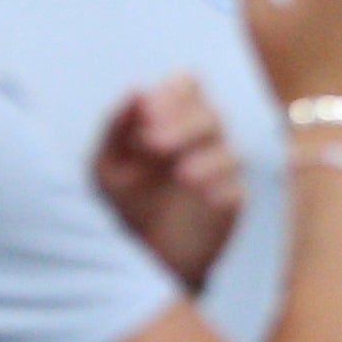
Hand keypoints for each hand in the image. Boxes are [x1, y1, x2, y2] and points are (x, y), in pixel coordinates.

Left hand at [90, 75, 243, 291]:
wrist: (137, 257)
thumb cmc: (121, 202)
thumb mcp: (106, 165)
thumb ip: (117, 127)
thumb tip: (137, 89)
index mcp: (173, 120)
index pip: (189, 84)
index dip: (175, 92)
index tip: (148, 112)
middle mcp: (201, 139)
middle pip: (210, 114)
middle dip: (183, 126)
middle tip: (153, 144)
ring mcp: (220, 169)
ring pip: (229, 149)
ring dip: (205, 157)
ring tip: (180, 174)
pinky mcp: (230, 201)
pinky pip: (235, 186)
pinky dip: (220, 186)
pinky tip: (200, 193)